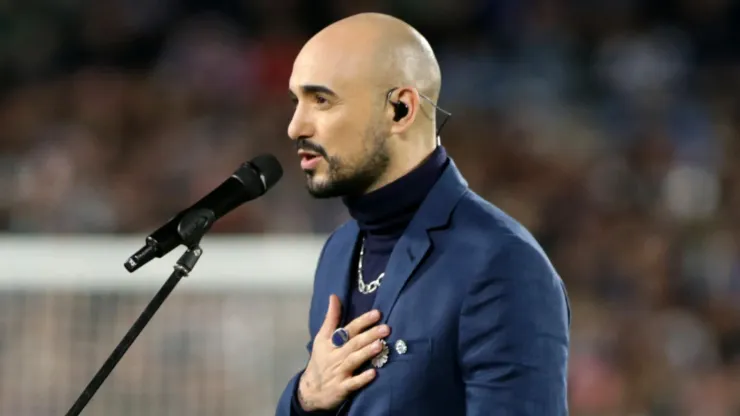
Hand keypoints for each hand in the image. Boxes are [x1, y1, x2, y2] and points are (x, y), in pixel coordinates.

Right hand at [297, 294, 390, 411]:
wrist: (310, 390)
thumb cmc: (321, 360)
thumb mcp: (322, 338)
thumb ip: (331, 318)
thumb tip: (334, 296)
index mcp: (331, 342)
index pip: (348, 329)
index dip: (362, 321)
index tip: (377, 313)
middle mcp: (335, 356)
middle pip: (353, 343)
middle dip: (369, 335)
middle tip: (386, 328)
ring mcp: (338, 372)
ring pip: (353, 360)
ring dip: (366, 353)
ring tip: (380, 345)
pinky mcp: (341, 388)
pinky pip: (352, 383)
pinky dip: (362, 379)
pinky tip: (373, 373)